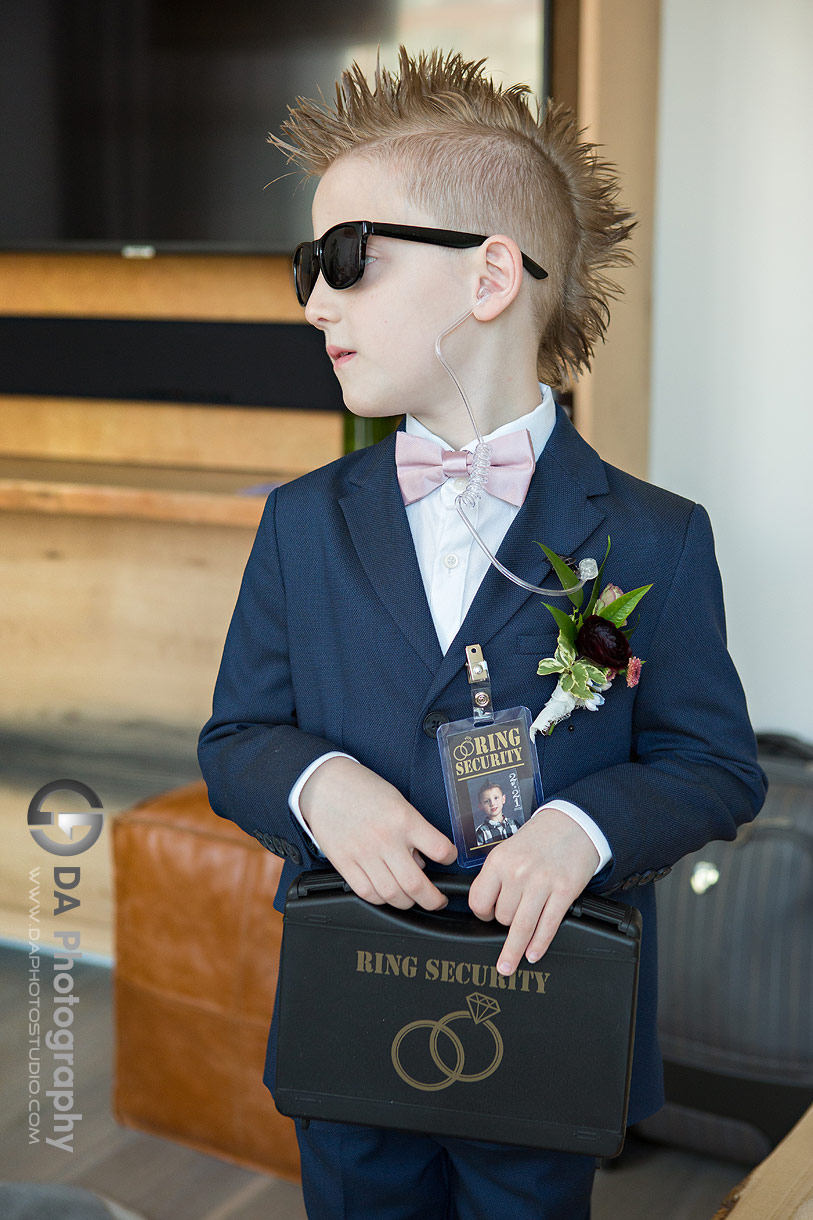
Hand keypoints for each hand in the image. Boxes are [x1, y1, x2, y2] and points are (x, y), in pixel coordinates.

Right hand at [299, 756, 456, 910]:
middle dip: (433, 900)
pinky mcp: (344, 863)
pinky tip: (387, 894)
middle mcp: (385, 839)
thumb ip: (412, 831)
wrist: (325, 784)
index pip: (440, 849)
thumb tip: (421, 861)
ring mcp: (363, 854)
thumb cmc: (362, 788)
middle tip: (438, 900)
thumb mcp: (397, 801)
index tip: (449, 860)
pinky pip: (367, 893)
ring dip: (408, 903)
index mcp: (403, 819)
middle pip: (415, 884)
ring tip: (412, 899)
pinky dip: (381, 900)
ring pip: (392, 895)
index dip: (450, 858)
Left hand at [468, 808, 599, 974]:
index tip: (486, 916)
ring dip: (514, 950)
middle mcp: (518, 873)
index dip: (481, 913)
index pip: (479, 900)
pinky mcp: (564, 892)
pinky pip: (547, 926)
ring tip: (508, 965)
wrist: (573, 824)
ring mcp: (542, 884)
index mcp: (499, 861)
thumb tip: (487, 905)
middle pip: (502, 916)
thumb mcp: (508, 848)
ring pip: (521, 927)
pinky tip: (532, 954)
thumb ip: (497, 876)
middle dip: (504, 923)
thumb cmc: (540, 837)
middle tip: (509, 921)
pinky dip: (539, 944)